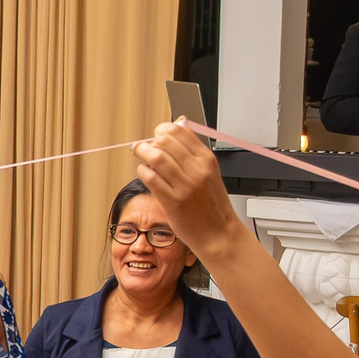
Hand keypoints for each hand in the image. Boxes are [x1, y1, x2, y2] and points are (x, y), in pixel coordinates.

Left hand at [133, 121, 243, 254]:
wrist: (218, 233)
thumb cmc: (212, 205)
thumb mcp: (209, 172)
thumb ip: (192, 151)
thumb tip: (178, 124)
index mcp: (206, 159)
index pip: (180, 131)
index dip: (163, 130)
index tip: (156, 135)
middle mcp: (197, 170)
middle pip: (165, 141)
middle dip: (149, 141)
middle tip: (143, 147)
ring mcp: (185, 186)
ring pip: (156, 157)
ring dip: (142, 153)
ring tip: (139, 156)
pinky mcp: (173, 201)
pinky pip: (151, 178)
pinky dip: (143, 171)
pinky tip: (144, 173)